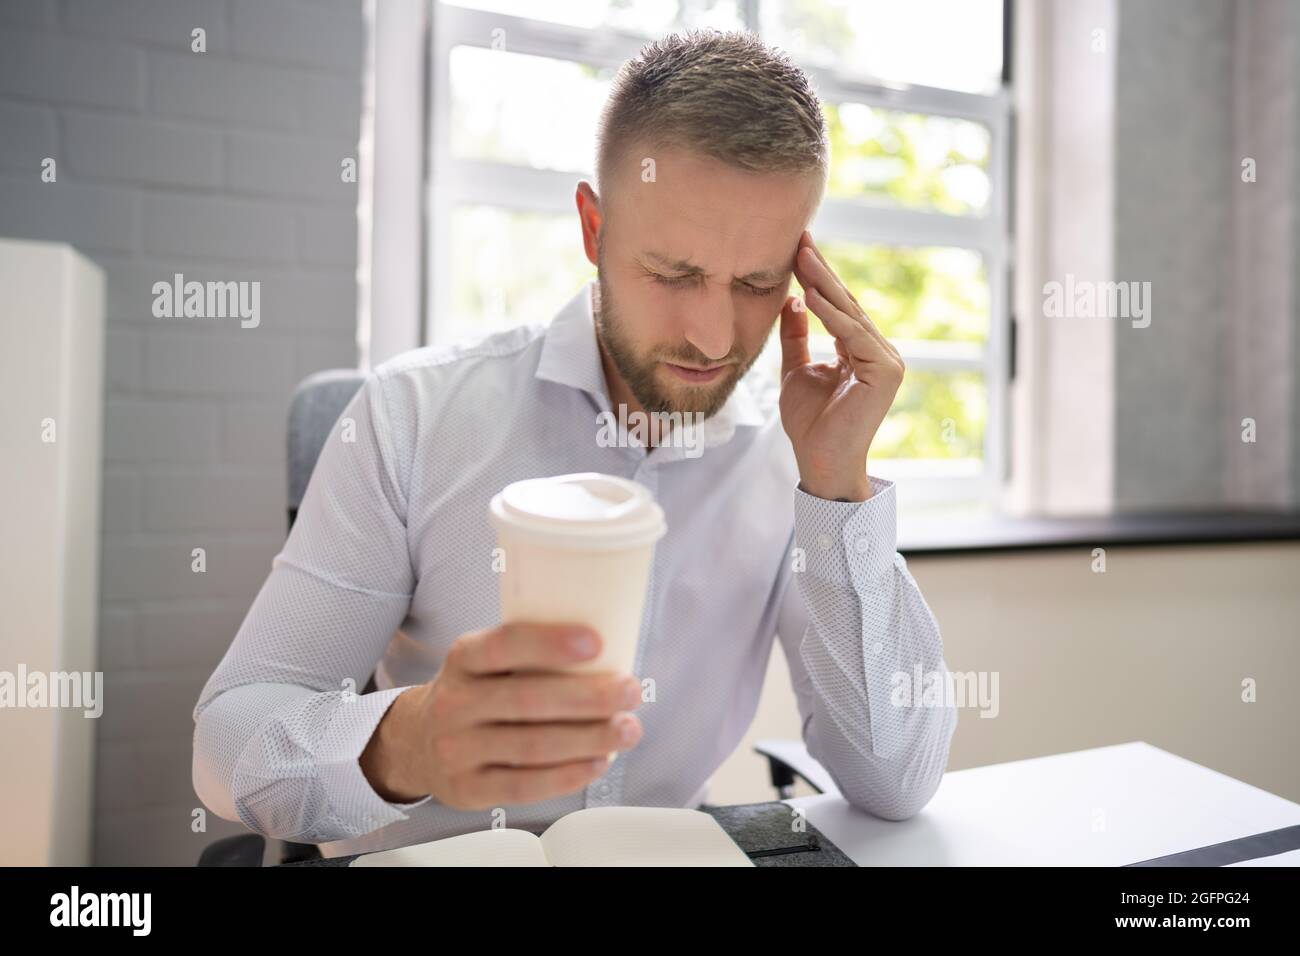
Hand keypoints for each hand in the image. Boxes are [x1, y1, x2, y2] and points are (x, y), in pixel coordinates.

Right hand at [360, 623, 642, 808]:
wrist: (418, 741)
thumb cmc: (476, 692)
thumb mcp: (486, 661)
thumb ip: (530, 654)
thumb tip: (610, 647)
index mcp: (463, 658)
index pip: (504, 645)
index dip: (550, 643)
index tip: (596, 642)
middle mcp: (454, 702)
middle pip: (528, 700)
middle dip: (588, 697)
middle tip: (630, 691)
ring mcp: (457, 749)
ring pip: (533, 746)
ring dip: (589, 738)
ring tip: (627, 729)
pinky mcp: (469, 789)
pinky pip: (525, 785)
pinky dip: (568, 775)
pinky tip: (599, 761)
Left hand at [779, 230, 904, 500]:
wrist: (820, 462)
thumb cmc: (810, 424)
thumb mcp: (795, 370)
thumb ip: (796, 336)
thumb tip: (793, 299)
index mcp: (861, 351)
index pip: (838, 307)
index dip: (817, 277)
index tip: (797, 248)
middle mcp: (880, 352)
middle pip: (845, 304)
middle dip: (820, 271)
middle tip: (800, 239)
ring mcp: (887, 361)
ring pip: (850, 315)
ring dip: (824, 284)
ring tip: (801, 257)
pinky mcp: (886, 373)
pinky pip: (853, 336)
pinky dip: (832, 315)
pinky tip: (811, 295)